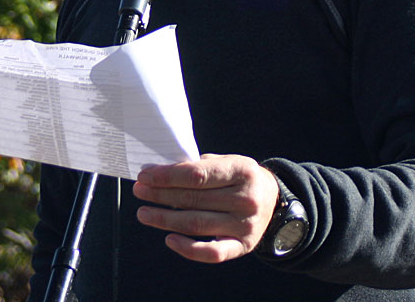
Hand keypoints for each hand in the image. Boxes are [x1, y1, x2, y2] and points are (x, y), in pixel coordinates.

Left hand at [132, 153, 278, 262]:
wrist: (274, 199)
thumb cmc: (241, 177)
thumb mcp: (228, 162)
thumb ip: (200, 167)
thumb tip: (161, 173)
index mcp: (242, 170)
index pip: (197, 175)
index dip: (168, 176)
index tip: (146, 175)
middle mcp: (245, 198)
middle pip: (194, 199)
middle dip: (162, 194)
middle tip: (140, 191)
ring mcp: (245, 225)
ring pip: (197, 224)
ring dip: (166, 219)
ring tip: (144, 213)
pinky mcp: (243, 246)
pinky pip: (212, 252)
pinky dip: (188, 248)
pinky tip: (169, 238)